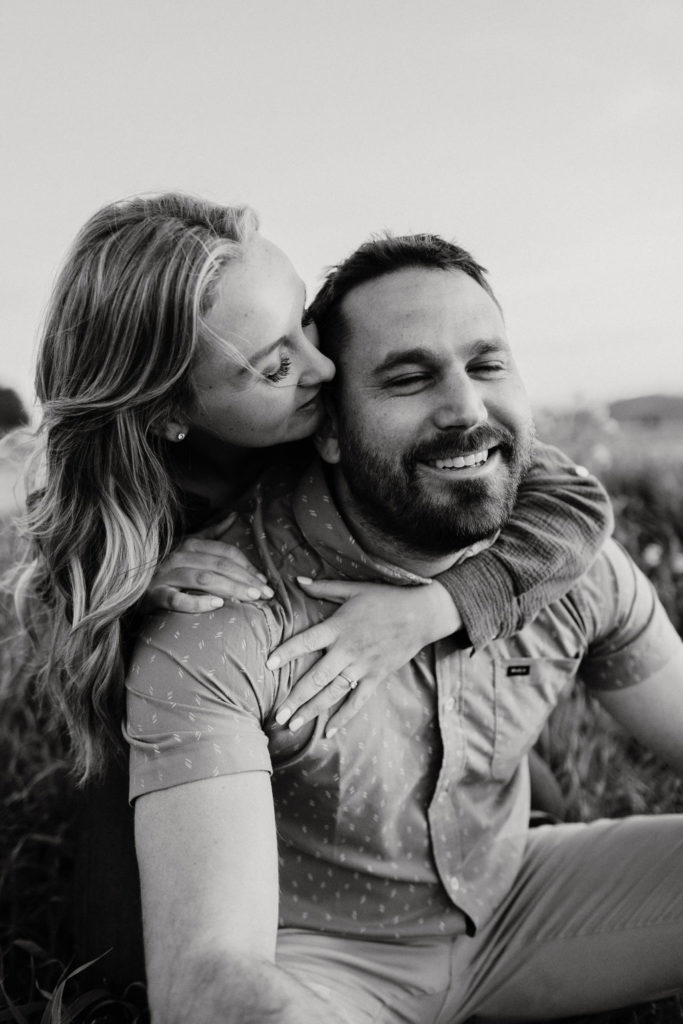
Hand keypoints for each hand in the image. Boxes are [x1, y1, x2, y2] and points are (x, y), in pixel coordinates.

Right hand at [143, 513, 273, 612]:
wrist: (130, 586)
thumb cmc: (165, 566)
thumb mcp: (187, 546)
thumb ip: (211, 533)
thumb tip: (233, 516)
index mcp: (189, 544)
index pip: (225, 553)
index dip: (247, 566)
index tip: (264, 581)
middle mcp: (178, 556)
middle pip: (219, 566)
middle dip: (245, 579)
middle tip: (266, 594)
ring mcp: (165, 576)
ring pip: (203, 579)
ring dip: (230, 588)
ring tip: (251, 598)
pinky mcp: (153, 596)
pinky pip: (176, 599)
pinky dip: (197, 602)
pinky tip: (217, 605)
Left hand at [267, 578, 460, 735]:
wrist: (421, 614)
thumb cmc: (385, 599)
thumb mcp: (354, 589)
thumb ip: (324, 588)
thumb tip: (298, 580)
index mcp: (339, 627)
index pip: (307, 641)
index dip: (287, 651)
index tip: (268, 663)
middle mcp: (348, 650)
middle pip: (317, 677)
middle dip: (296, 697)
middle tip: (277, 715)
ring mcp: (363, 666)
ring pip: (333, 693)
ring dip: (312, 710)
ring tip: (292, 725)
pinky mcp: (376, 677)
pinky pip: (358, 701)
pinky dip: (343, 717)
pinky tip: (327, 732)